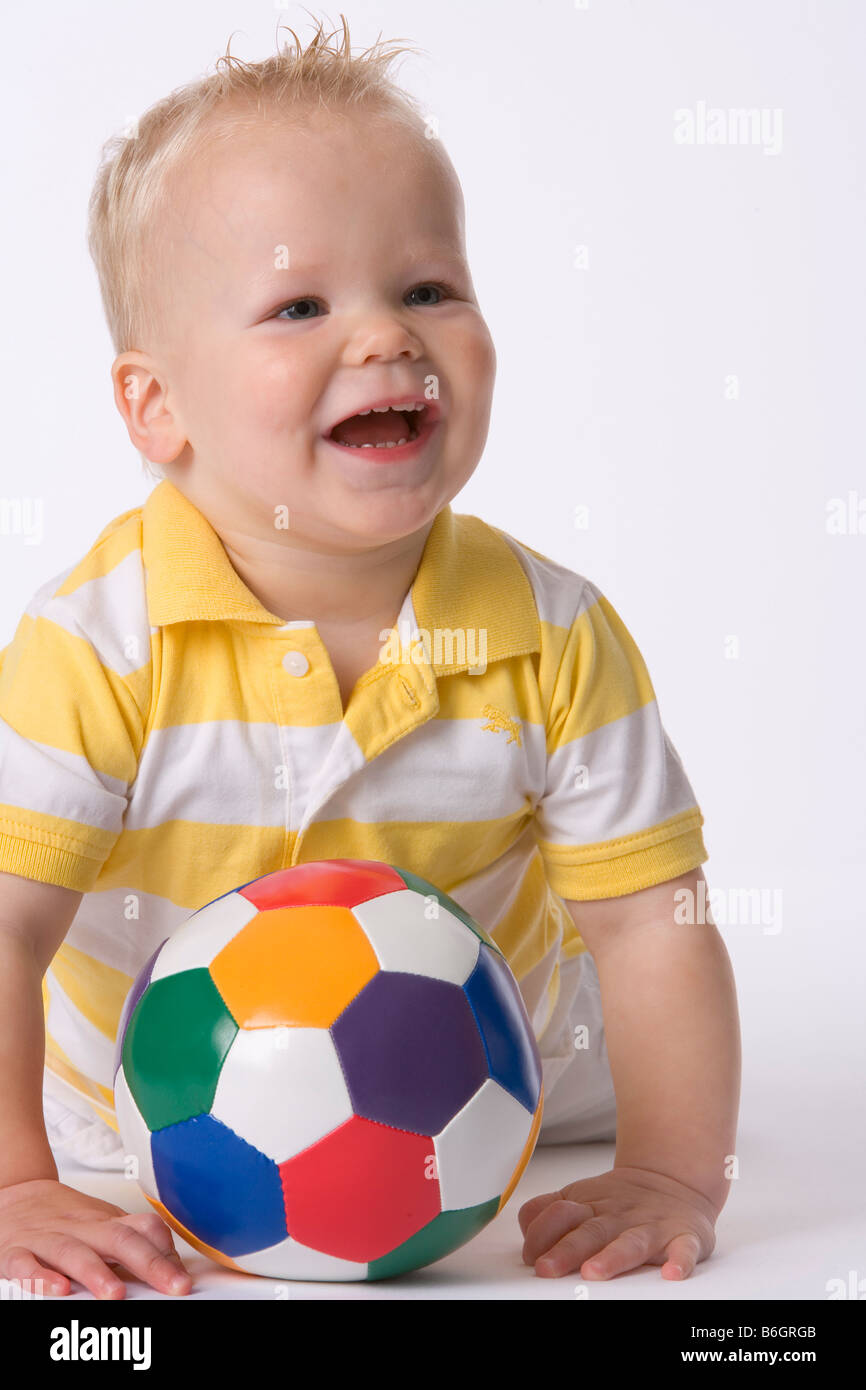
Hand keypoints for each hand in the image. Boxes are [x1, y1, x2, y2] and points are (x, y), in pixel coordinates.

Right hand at [0, 1178, 193, 1298]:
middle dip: (148, 1263)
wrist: (15, 1195)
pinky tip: (58, 1290)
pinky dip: (40, 1277)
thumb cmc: (65, 1218)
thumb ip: (133, 1242)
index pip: (143, 1229)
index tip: (183, 1280)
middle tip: (172, 1287)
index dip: (166, 1253)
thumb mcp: (103, 1224)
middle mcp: (81, 1229)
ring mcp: (47, 1239)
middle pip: (117, 1239)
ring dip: (96, 1272)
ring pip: (73, 1252)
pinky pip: (25, 1264)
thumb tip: (173, 1267)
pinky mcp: (15, 1252)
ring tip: (116, 1294)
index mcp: (105, 1222)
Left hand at [518, 1165, 718, 1280]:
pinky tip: (672, 1273)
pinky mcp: (684, 1236)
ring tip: (594, 1271)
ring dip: (612, 1257)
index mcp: (589, 1206)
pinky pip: (684, 1249)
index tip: (530, 1257)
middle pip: (588, 1232)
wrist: (673, 1180)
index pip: (558, 1214)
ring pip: (630, 1242)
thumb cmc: (618, 1201)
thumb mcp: (579, 1198)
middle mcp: (617, 1215)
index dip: (540, 1234)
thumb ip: (547, 1212)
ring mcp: (651, 1226)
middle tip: (546, 1268)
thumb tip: (526, 1236)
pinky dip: (680, 1261)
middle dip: (566, 1250)